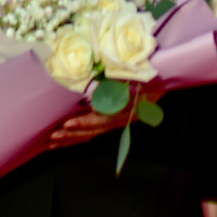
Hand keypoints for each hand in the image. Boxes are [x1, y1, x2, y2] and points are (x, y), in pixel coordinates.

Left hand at [46, 83, 166, 148]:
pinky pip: (94, 132)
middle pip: (94, 130)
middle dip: (72, 135)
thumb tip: (98, 82)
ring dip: (72, 139)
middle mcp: (122, 118)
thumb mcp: (137, 75)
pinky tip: (64, 140)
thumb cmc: (148, 74)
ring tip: (52, 142)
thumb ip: (119, 80)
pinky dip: (79, 136)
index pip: (103, 118)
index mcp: (127, 108)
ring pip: (93, 134)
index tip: (68, 122)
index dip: (85, 122)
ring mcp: (118, 121)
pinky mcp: (114, 121)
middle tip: (52, 136)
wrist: (164, 80)